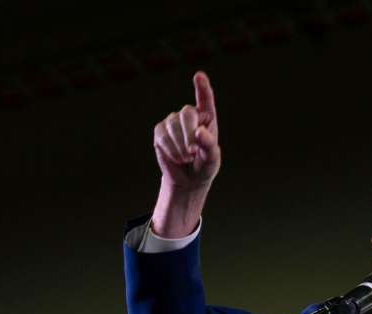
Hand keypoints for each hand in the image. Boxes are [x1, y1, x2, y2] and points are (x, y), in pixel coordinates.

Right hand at [153, 71, 220, 188]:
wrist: (188, 179)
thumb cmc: (204, 166)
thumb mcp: (212, 159)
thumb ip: (209, 145)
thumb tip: (199, 132)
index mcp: (207, 117)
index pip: (205, 98)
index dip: (202, 87)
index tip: (198, 75)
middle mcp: (189, 115)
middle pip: (187, 113)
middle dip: (189, 134)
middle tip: (192, 152)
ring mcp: (172, 121)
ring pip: (172, 126)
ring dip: (179, 146)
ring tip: (186, 158)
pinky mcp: (160, 130)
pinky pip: (162, 136)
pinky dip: (170, 149)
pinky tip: (177, 157)